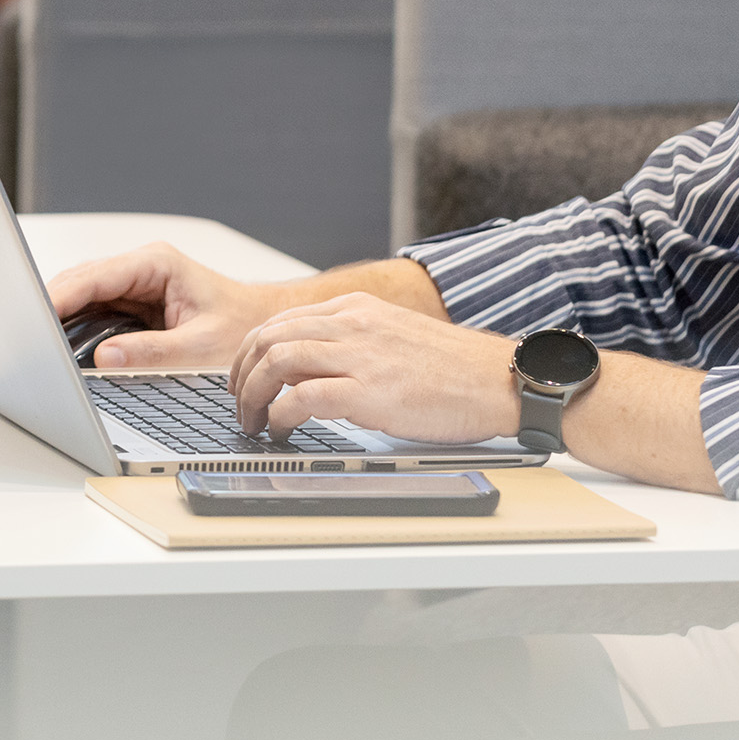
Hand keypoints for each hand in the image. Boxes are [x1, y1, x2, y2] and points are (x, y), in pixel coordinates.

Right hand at [45, 242, 279, 370]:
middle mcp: (142, 267)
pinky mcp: (133, 300)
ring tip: (36, 338)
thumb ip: (150, 352)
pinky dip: (76, 323)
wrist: (264, 324)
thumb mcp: (199, 347)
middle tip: (25, 333)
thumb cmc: (243, 327)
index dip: (61, 296)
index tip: (36, 315)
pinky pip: (95, 307)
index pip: (95, 276)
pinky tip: (60, 341)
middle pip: (81, 280)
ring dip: (62, 313)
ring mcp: (135, 282)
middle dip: (52, 303)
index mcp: (157, 264)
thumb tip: (103, 359)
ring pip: (84, 292)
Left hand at [229, 293, 523, 443]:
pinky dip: (280, 415)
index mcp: (357, 309)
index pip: (281, 321)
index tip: (243, 376)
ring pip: (276, 361)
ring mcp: (361, 355)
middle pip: (269, 337)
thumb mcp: (394, 337)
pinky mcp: (371, 391)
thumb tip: (311, 368)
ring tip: (252, 421)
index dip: (250, 351)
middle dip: (241, 372)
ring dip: (252, 394)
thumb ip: (354, 342)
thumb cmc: (455, 369)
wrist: (500, 380)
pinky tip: (280, 430)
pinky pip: (303, 397)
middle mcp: (353, 324)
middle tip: (238, 402)